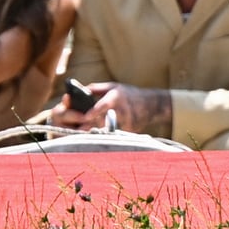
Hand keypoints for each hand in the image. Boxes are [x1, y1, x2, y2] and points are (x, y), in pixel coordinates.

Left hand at [51, 81, 172, 137]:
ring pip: (110, 130)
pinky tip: (98, 141)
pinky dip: (107, 138)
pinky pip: (117, 135)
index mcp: (116, 97)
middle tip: (78, 132)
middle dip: (91, 127)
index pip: (104, 105)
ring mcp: (128, 122)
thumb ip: (96, 88)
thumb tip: (80, 91)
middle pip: (105, 121)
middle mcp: (123, 110)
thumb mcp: (113, 86)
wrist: (151, 104)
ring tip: (85, 139)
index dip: (94, 112)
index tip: (84, 117)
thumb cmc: (128, 94)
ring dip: (98, 134)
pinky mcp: (131, 131)